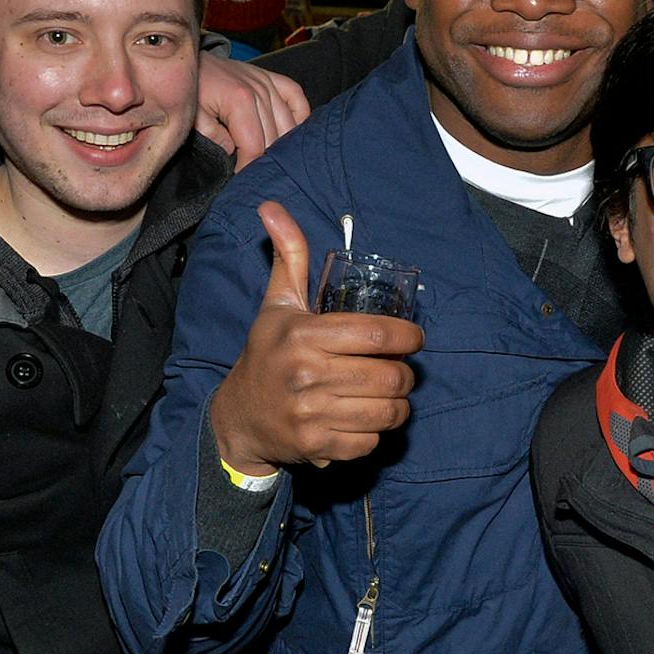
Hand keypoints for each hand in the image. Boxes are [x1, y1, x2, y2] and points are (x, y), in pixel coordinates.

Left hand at [197, 54, 309, 169]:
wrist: (187, 60)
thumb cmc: (191, 89)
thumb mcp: (193, 118)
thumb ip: (214, 138)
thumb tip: (233, 153)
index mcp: (240, 100)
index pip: (255, 147)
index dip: (249, 169)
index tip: (241, 181)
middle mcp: (260, 90)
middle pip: (274, 139)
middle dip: (264, 161)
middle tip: (255, 175)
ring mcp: (268, 83)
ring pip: (288, 124)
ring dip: (282, 145)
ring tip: (271, 161)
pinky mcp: (272, 78)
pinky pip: (296, 97)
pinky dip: (299, 116)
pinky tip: (291, 132)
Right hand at [210, 201, 423, 474]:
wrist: (239, 416)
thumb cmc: (267, 353)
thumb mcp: (277, 304)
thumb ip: (288, 256)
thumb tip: (271, 207)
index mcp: (303, 336)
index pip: (377, 335)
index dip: (409, 337)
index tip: (414, 338)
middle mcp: (306, 375)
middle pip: (389, 376)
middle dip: (406, 374)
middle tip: (401, 370)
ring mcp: (311, 414)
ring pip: (386, 411)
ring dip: (399, 404)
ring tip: (391, 394)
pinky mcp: (317, 446)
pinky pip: (370, 442)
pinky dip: (377, 433)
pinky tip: (367, 419)